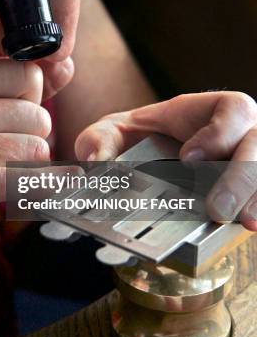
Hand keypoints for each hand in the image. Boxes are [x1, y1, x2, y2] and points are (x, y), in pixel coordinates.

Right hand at [0, 58, 71, 270]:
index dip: (31, 102)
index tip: (8, 123)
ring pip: (35, 149)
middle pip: (37, 115)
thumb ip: (19, 90)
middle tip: (0, 158)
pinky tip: (61, 187)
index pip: (28, 74)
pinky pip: (21, 179)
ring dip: (30, 170)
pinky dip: (47, 186)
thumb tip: (67, 65)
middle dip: (33, 141)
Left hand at [75, 91, 256, 230]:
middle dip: (241, 175)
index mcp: (213, 112)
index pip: (232, 111)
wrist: (156, 163)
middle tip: (217, 207)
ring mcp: (252, 165)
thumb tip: (95, 160)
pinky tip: (252, 224)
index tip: (188, 158)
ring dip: (255, 194)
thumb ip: (100, 139)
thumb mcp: (118, 133)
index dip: (217, 133)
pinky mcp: (253, 192)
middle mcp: (242, 136)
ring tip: (243, 220)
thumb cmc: (144, 140)